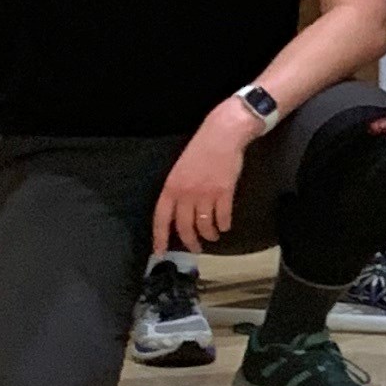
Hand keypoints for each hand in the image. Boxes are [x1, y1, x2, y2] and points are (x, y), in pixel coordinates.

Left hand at [153, 99, 262, 257]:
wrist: (222, 134)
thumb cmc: (201, 149)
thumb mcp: (180, 169)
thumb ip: (177, 190)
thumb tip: (178, 212)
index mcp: (171, 187)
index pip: (161, 218)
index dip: (160, 237)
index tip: (161, 251)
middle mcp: (186, 193)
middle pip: (185, 227)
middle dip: (190, 242)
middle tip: (195, 249)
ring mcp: (206, 194)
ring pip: (204, 225)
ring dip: (209, 235)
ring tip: (212, 237)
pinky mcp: (224, 192)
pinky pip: (222, 217)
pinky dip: (224, 225)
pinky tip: (225, 226)